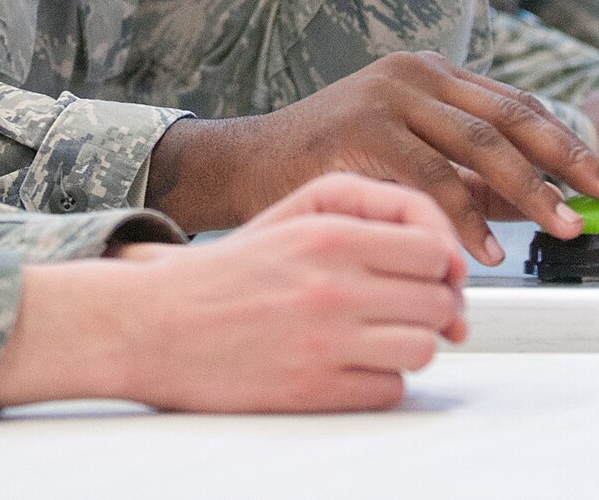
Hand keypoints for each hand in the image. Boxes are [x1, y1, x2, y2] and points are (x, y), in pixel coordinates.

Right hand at [105, 173, 465, 411]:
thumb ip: (372, 206)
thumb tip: (442, 254)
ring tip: (375, 335)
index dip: (439, 263)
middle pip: (437, 303)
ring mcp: (325, 344)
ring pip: (423, 349)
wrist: (156, 324)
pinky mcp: (315, 391)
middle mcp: (332, 288)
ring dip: (409, 344)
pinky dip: (380, 380)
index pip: (433, 250)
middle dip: (430, 306)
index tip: (426, 272)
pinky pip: (390, 390)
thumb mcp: (295, 209)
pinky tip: (350, 363)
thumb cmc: (231, 269)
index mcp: (328, 235)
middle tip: (402, 306)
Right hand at [147, 52, 598, 263]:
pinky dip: (466, 216)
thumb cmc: (326, 167)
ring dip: (530, 191)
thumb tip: (538, 201)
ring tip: (564, 227)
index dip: (568, 143)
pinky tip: (485, 250)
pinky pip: (432, 175)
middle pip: (512, 117)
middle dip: (568, 161)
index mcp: (430, 72)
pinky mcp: (364, 126)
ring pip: (482, 143)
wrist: (245, 166)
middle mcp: (414, 72)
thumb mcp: (404, 154)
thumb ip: (463, 170)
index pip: (517, 105)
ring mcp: (388, 94)